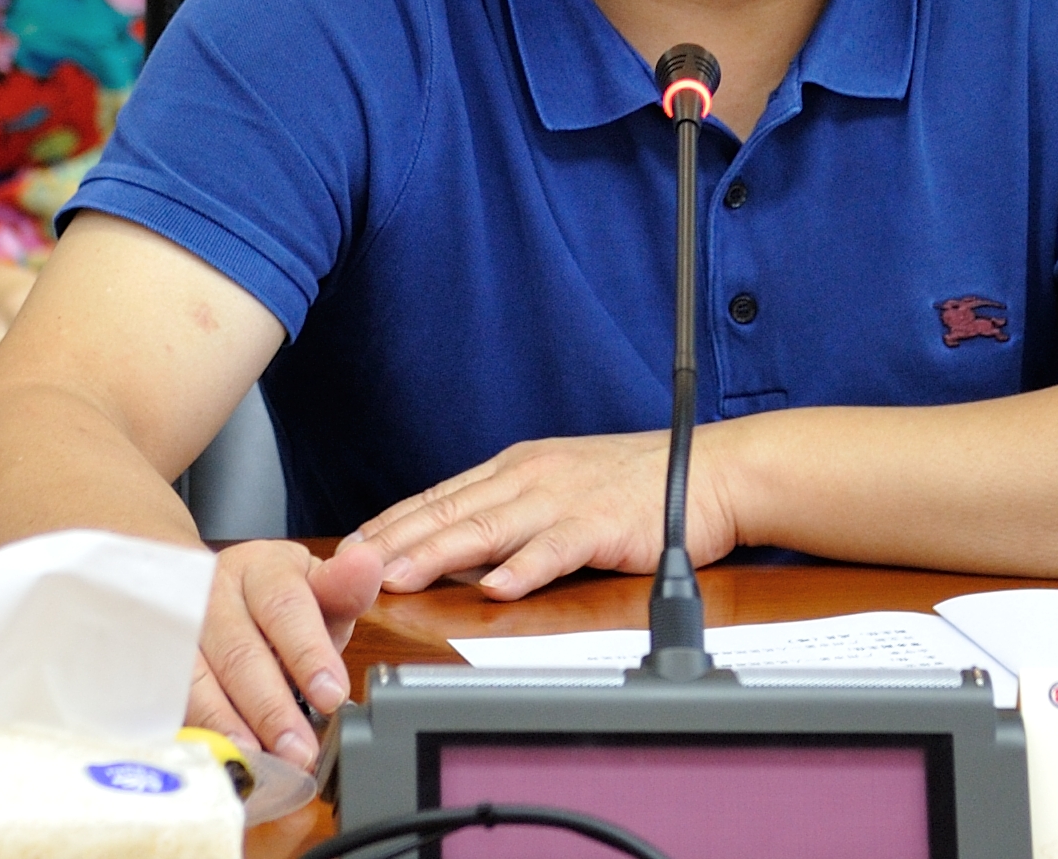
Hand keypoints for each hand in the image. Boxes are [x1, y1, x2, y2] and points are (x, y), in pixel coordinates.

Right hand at [185, 537, 382, 763]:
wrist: (209, 587)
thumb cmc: (275, 597)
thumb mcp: (314, 588)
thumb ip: (342, 588)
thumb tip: (367, 565)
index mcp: (260, 568)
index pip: (285, 607)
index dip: (308, 654)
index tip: (332, 695)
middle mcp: (213, 593)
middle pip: (239, 651)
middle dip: (271, 707)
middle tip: (299, 749)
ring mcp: (177, 628)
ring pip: (196, 678)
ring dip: (228, 724)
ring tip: (258, 759)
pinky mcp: (155, 663)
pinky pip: (169, 699)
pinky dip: (194, 729)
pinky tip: (216, 755)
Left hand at [353, 427, 741, 601]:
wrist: (709, 471)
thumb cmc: (636, 486)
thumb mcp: (561, 490)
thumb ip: (512, 518)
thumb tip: (463, 556)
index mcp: (518, 468)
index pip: (440, 497)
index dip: (392, 522)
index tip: (348, 546)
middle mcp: (532, 477)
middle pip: (451, 511)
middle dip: (396, 540)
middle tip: (348, 566)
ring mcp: (565, 499)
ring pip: (489, 527)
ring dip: (439, 554)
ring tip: (399, 576)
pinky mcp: (602, 524)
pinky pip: (556, 549)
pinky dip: (524, 568)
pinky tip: (496, 589)